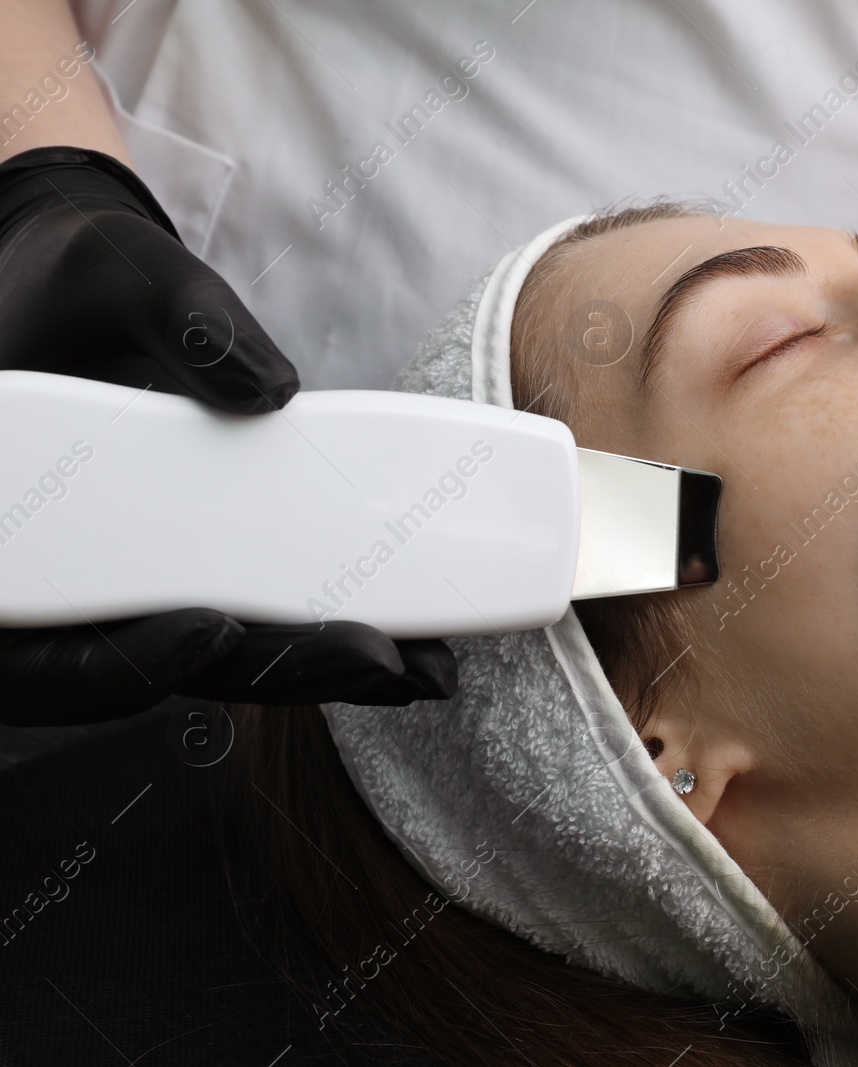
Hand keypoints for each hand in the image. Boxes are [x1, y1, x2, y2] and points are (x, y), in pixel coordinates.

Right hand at [0, 148, 457, 723]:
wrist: (84, 293)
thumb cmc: (79, 280)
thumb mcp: (113, 269)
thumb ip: (179, 316)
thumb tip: (268, 388)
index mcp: (2, 532)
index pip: (40, 646)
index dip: (120, 662)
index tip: (211, 632)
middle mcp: (58, 578)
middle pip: (152, 670)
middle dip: (269, 671)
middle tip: (381, 659)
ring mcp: (128, 585)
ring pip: (210, 662)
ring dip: (314, 668)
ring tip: (423, 662)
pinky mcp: (188, 572)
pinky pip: (248, 616)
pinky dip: (320, 627)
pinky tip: (408, 629)